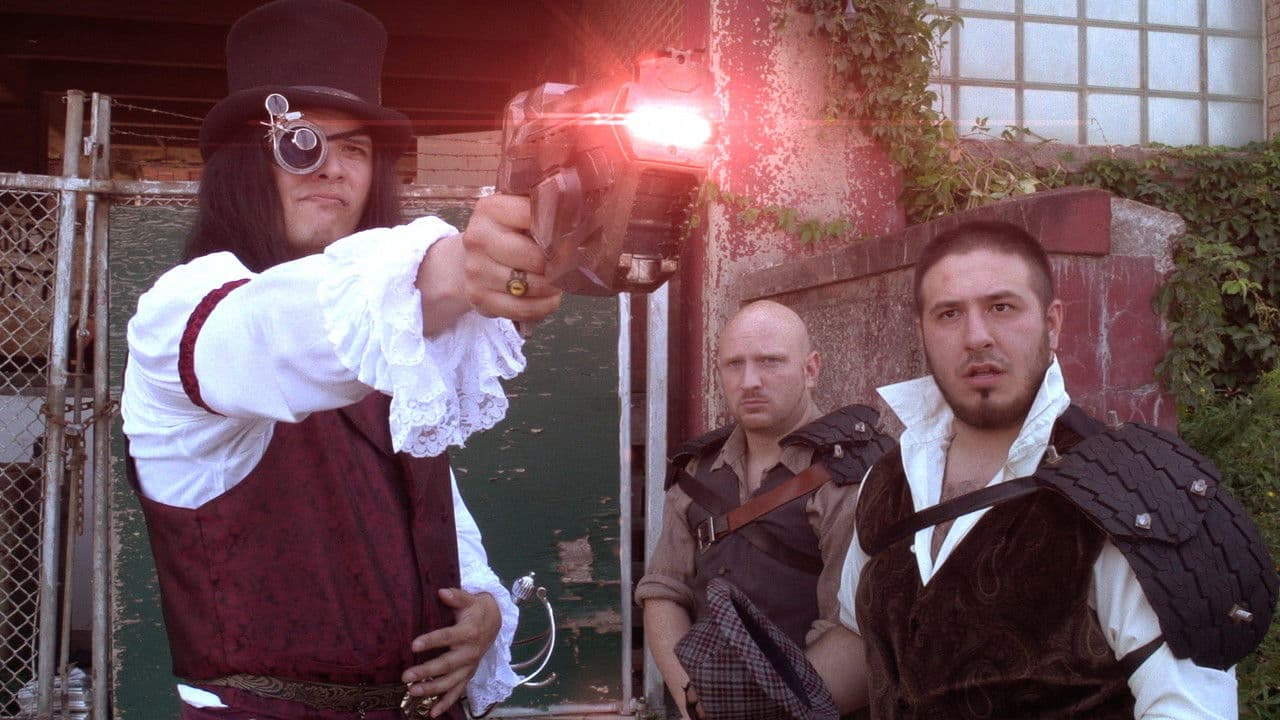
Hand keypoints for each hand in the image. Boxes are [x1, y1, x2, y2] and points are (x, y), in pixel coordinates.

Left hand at [401, 588, 501, 717]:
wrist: (495, 622)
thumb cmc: (477, 609)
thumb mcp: (469, 599)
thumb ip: (456, 596)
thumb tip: (442, 592)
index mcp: (468, 633)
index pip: (447, 637)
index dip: (431, 641)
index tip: (413, 645)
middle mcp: (470, 652)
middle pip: (446, 664)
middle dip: (426, 672)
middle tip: (405, 676)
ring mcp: (469, 666)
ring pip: (450, 682)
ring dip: (432, 689)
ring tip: (412, 691)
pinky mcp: (468, 674)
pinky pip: (458, 692)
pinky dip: (446, 703)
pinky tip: (432, 713)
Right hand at [461, 194, 561, 322]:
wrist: (475, 260)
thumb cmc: (508, 235)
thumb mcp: (520, 213)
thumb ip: (544, 210)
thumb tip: (584, 214)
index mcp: (491, 209)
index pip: (536, 218)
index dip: (560, 230)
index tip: (572, 236)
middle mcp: (478, 238)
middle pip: (535, 258)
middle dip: (557, 264)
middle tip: (567, 264)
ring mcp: (476, 270)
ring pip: (531, 286)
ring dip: (552, 288)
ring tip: (558, 281)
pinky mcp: (479, 297)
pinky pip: (523, 309)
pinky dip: (543, 306)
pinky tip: (548, 298)